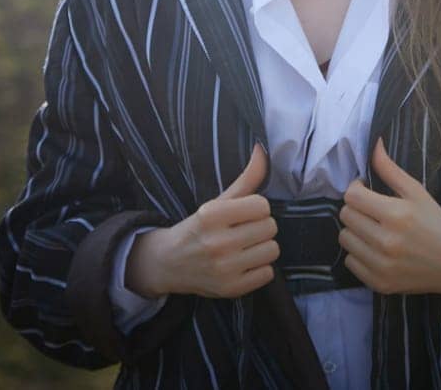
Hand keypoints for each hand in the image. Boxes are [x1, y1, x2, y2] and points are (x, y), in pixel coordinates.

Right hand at [140, 143, 277, 298]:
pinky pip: (268, 273)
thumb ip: (245, 179)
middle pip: (270, 227)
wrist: (168, 263)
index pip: (262, 205)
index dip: (256, 208)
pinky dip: (259, 268)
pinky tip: (243, 264)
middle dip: (260, 227)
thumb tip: (262, 151)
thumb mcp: (216, 202)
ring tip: (245, 247)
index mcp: (211, 215)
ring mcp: (224, 268)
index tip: (244, 213)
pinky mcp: (230, 289)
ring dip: (262, 247)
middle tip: (244, 231)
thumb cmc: (197, 228)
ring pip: (272, 250)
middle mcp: (217, 242)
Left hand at [339, 138, 440, 299]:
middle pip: (345, 217)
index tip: (366, 190)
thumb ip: (390, 169)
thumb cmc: (436, 222)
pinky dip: (359, 254)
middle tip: (371, 210)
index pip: (352, 196)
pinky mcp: (379, 284)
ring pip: (345, 239)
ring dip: (355, 231)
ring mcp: (382, 266)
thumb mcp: (417, 192)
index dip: (356, 189)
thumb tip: (373, 143)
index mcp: (396, 215)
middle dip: (355, 209)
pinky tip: (376, 249)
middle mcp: (386, 242)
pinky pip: (350, 262)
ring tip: (372, 229)